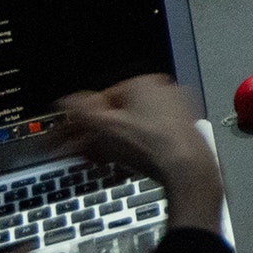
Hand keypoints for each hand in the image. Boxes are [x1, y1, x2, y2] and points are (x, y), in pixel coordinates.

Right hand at [56, 75, 222, 227]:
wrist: (186, 168)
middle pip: (118, 116)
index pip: (102, 100)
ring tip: (105, 161)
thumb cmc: (150, 144)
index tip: (73, 139)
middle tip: (86, 154)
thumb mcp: (104, 127)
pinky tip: (126, 165)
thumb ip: (81, 112)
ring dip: (114, 145)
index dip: (83, 123)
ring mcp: (175, 112)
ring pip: (133, 128)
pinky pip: (150, 138)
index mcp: (143, 83)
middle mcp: (162, 92)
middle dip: (98, 136)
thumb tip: (66, 101)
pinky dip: (134, 150)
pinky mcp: (181, 132)